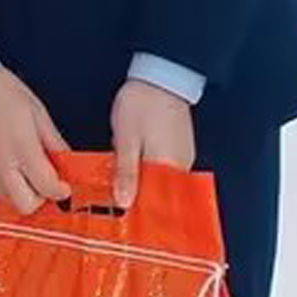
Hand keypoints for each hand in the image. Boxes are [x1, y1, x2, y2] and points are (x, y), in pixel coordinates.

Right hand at [0, 65, 71, 213]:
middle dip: (39, 199)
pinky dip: (0, 185)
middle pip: (26, 206)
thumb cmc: (2, 93)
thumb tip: (67, 162)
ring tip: (22, 173)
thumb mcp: (39, 115)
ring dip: (19, 193)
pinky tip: (4, 167)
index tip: (63, 185)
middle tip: (44, 183)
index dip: (61, 191)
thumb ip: (55, 144)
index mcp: (24, 150)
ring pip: (6, 201)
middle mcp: (2, 166)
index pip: (48, 189)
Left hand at [109, 78, 197, 208]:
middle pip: (159, 195)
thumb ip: (126, 172)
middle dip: (138, 201)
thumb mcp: (126, 139)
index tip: (123, 220)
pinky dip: (146, 172)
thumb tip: (124, 203)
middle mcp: (180, 166)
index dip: (140, 214)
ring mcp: (181, 156)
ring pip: (159, 182)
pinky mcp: (177, 147)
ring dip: (141, 186)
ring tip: (118, 188)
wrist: (160, 76)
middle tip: (115, 206)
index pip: (158, 203)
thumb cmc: (142, 104)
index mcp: (169, 167)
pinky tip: (129, 169)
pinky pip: (161, 168)